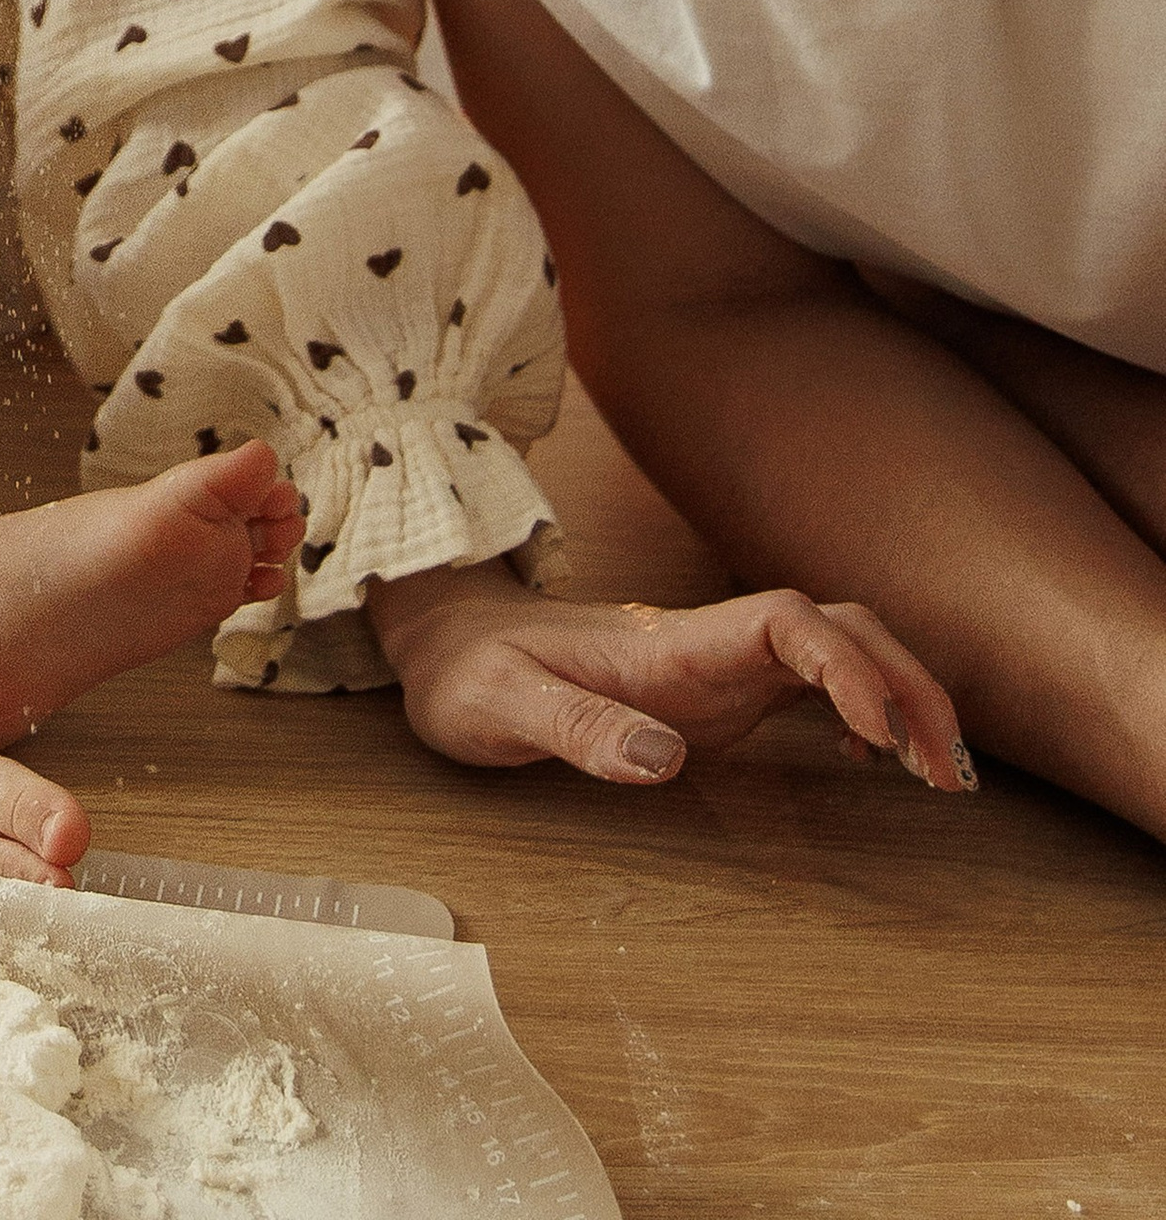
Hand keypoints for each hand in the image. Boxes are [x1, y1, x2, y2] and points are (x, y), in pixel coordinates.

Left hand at [369, 557, 974, 792]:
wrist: (446, 642)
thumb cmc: (468, 673)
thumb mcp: (499, 706)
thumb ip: (575, 727)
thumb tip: (663, 759)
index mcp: (664, 644)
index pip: (783, 622)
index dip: (846, 666)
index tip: (880, 735)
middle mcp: (705, 645)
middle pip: (837, 628)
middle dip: (906, 681)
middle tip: (948, 769)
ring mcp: (716, 666)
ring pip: (837, 651)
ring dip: (900, 696)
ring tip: (943, 772)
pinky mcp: (714, 692)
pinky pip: (813, 685)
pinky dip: (866, 714)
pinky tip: (878, 761)